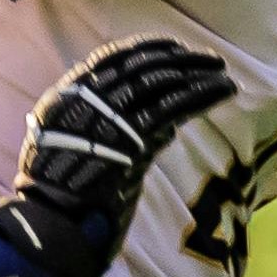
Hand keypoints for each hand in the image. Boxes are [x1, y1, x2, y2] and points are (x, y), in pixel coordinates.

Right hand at [0, 35, 234, 276]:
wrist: (52, 229)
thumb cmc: (63, 201)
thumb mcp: (72, 152)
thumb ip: (107, 130)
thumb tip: (164, 125)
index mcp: (64, 100)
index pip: (109, 60)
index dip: (145, 50)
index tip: (174, 47)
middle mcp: (82, 102)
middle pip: (139, 67)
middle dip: (179, 60)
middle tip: (210, 59)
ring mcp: (104, 120)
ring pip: (159, 83)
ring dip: (196, 74)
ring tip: (223, 73)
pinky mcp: (129, 141)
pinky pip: (172, 108)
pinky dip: (202, 94)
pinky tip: (225, 89)